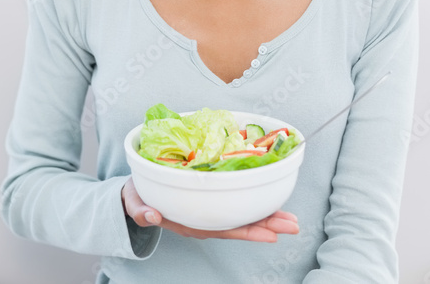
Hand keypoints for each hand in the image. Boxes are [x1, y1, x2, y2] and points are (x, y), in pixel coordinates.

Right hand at [121, 177, 298, 241]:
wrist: (136, 194)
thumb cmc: (138, 199)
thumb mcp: (135, 203)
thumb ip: (141, 211)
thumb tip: (150, 216)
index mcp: (192, 224)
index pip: (224, 230)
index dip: (248, 232)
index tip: (271, 235)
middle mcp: (206, 220)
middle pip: (241, 226)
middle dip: (268, 225)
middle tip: (293, 225)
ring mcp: (211, 212)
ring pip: (243, 216)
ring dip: (268, 216)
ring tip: (291, 218)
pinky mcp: (212, 199)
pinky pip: (237, 203)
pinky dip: (255, 201)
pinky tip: (271, 199)